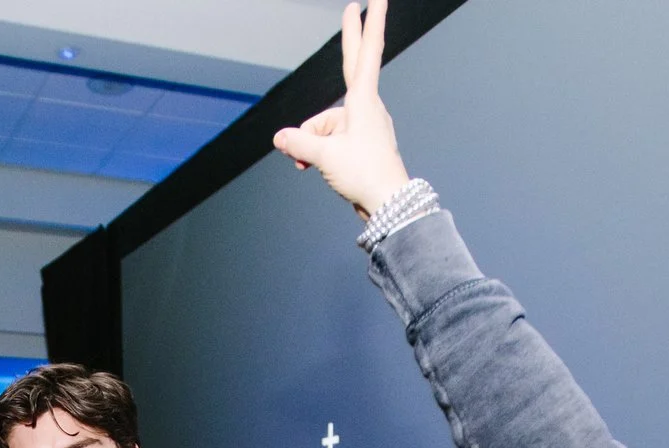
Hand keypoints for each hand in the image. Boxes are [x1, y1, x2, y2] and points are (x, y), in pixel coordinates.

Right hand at [271, 1, 411, 219]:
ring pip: (326, 121)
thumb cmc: (365, 175)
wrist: (388, 205)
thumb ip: (299, 143)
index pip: (366, 54)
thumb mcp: (325, 157)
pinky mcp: (360, 141)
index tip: (374, 0)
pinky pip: (330, 138)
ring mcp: (364, 124)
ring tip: (309, 166)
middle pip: (351, 66)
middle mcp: (366, 107)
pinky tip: (312, 168)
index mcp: (363, 101)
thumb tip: (280, 138)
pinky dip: (318, 151)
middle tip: (352, 7)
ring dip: (311, 142)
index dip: (368, 25)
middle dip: (350, 38)